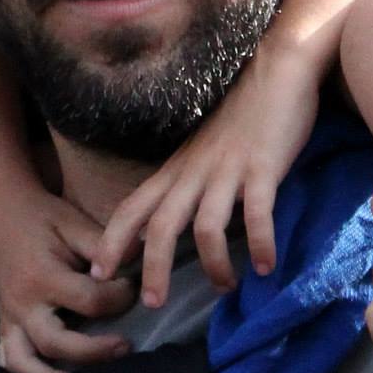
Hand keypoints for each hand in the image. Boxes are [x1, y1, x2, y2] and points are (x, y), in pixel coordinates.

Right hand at [0, 186, 135, 372]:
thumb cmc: (43, 216)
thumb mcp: (74, 223)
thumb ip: (105, 246)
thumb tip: (145, 261)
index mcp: (41, 276)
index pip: (90, 301)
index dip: (120, 297)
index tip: (134, 286)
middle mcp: (22, 304)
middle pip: (58, 344)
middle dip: (95, 351)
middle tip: (126, 346)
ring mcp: (9, 318)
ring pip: (27, 364)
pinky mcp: (4, 323)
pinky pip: (12, 360)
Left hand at [93, 48, 319, 306]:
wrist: (275, 69)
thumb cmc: (240, 115)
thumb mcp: (200, 153)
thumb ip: (185, 187)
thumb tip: (169, 229)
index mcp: (176, 170)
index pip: (133, 208)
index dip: (111, 241)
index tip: (97, 274)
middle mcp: (194, 172)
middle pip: (160, 225)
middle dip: (151, 267)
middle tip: (152, 303)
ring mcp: (227, 170)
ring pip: (204, 225)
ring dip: (213, 263)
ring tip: (225, 287)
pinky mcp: (263, 167)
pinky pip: (257, 212)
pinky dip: (260, 242)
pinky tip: (267, 267)